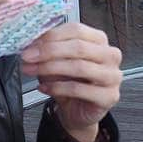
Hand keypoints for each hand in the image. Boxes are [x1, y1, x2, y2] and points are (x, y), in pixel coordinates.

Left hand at [20, 23, 122, 141]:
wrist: (78, 111)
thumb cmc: (70, 82)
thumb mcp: (57, 61)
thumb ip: (49, 48)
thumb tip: (32, 40)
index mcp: (99, 40)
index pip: (77, 30)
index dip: (52, 36)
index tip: (31, 43)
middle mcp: (110, 55)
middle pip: (79, 47)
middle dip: (49, 51)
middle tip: (29, 57)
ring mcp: (113, 76)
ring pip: (79, 67)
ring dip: (50, 68)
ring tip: (34, 71)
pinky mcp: (109, 96)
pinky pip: (79, 90)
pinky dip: (57, 88)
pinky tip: (45, 88)